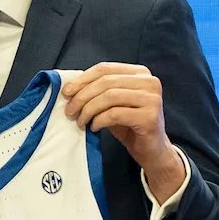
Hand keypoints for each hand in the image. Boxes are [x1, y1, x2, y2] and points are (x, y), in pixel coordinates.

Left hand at [61, 63, 184, 199]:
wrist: (152, 150)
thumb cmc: (129, 124)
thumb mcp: (112, 103)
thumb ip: (98, 91)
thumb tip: (70, 88)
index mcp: (140, 73)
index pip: (105, 69)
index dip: (82, 79)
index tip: (66, 93)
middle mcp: (149, 82)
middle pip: (105, 82)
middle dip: (82, 96)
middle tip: (70, 111)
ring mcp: (152, 99)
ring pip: (109, 97)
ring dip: (89, 110)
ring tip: (81, 121)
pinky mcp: (149, 117)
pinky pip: (115, 114)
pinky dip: (99, 120)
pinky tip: (94, 127)